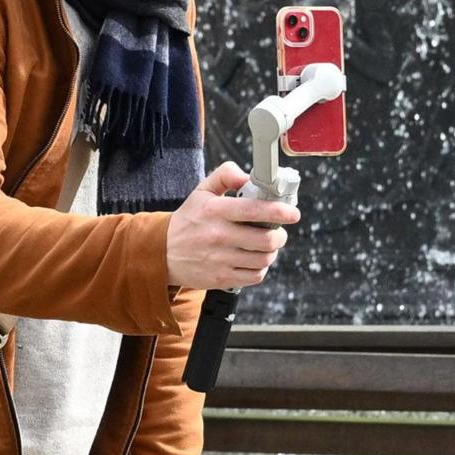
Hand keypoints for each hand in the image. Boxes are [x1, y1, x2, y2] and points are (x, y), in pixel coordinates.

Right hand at [166, 163, 300, 290]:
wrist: (161, 253)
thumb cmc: (187, 220)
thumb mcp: (201, 192)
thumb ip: (226, 176)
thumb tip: (249, 175)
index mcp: (215, 211)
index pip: (255, 210)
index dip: (280, 211)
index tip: (293, 213)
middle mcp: (218, 236)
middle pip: (266, 239)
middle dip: (280, 235)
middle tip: (278, 231)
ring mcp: (220, 259)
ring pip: (264, 259)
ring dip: (271, 252)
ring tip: (266, 245)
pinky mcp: (221, 278)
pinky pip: (255, 276)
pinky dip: (260, 268)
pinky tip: (254, 259)